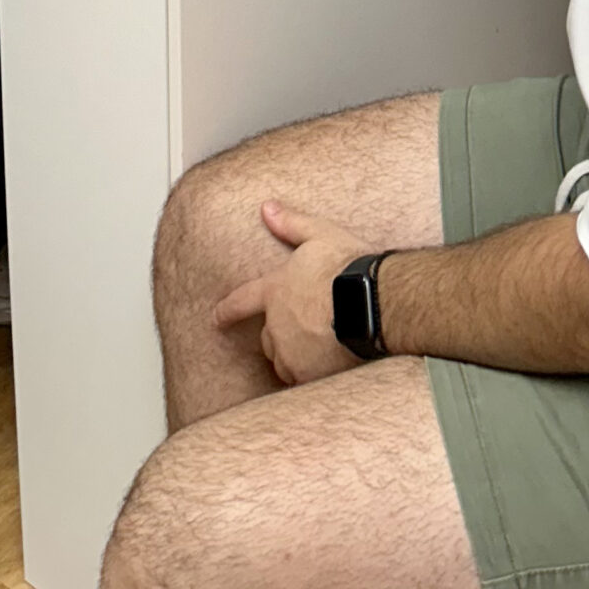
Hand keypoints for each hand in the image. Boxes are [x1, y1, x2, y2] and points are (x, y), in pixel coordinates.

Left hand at [211, 201, 369, 385]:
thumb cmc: (348, 267)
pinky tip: (327, 368)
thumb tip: (267, 208)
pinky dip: (311, 375)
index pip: (242, 301)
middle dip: (278, 336)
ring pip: (283, 362)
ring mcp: (291, 352)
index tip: (216, 319)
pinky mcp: (309, 374)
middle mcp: (277, 324)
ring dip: (293, 358)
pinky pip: (303, 380)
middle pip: (267, 339)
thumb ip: (291, 224)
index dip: (228, 310)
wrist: (372, 303)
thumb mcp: (320, 234)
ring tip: (316, 352)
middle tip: (303, 331)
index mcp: (275, 291)